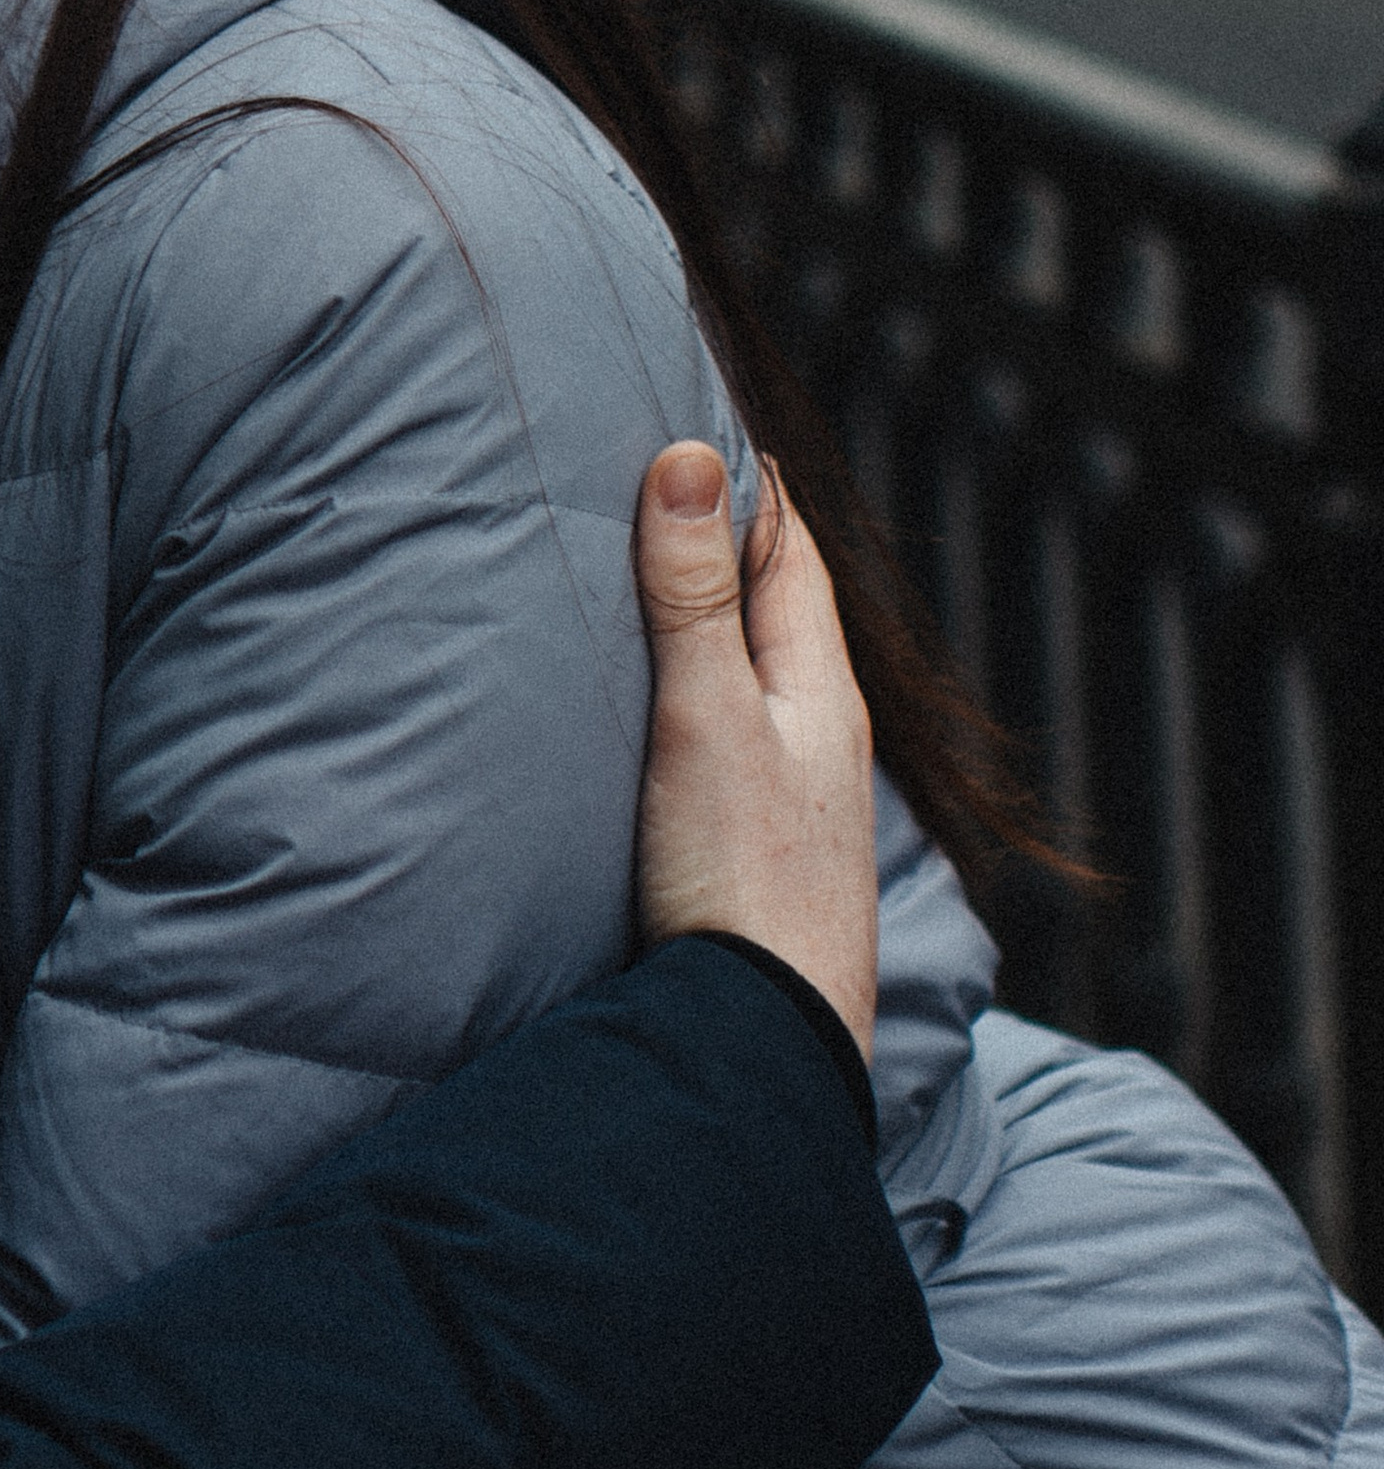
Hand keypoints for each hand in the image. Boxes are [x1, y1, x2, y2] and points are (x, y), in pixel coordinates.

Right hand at [633, 443, 877, 1059]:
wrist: (765, 1046)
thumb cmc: (743, 878)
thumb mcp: (707, 717)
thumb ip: (693, 595)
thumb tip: (691, 457)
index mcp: (819, 686)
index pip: (788, 549)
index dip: (745, 482)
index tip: (696, 421)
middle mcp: (818, 734)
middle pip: (774, 609)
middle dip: (724, 543)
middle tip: (660, 482)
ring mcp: (792, 796)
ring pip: (753, 677)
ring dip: (709, 623)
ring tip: (648, 582)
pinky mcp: (757, 850)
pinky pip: (730, 738)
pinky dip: (695, 695)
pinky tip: (658, 715)